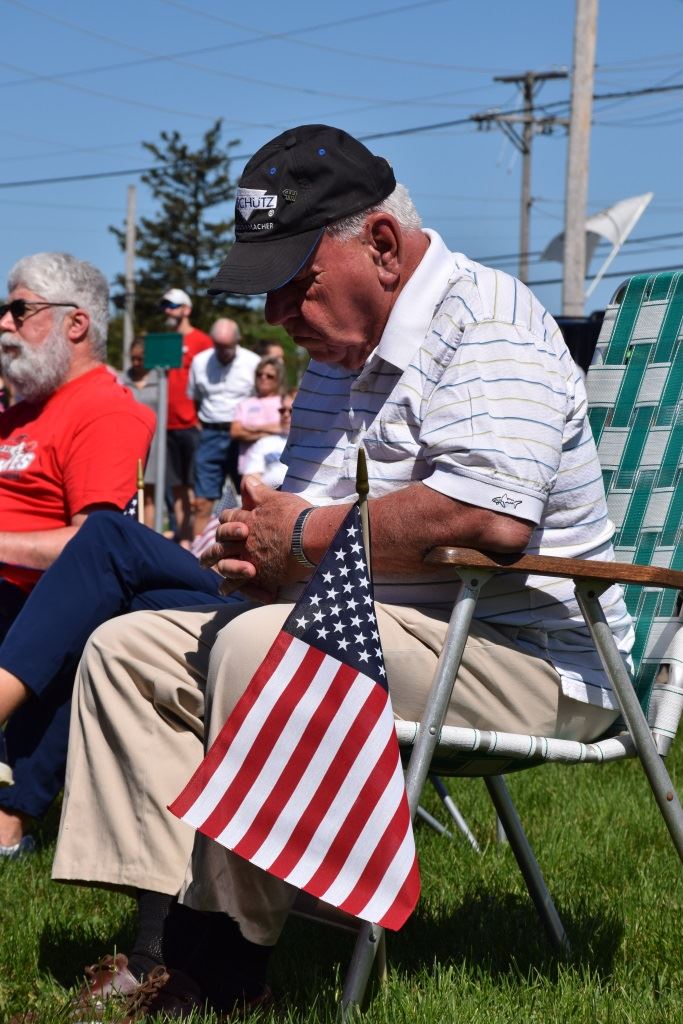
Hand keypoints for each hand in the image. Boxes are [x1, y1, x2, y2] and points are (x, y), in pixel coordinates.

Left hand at [200, 477, 308, 596]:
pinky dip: (235, 588)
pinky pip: (241, 584)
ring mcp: (250, 559)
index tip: (223, 522)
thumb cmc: (294, 515)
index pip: (227, 519)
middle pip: (220, 546)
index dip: (226, 520)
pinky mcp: (261, 575)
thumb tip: (247, 478)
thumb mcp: (275, 498)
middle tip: (203, 561)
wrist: (309, 537)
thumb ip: (258, 491)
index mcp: (245, 521)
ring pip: (226, 567)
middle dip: (211, 553)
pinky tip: (227, 591)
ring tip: (215, 578)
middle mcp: (243, 542)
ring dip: (221, 572)